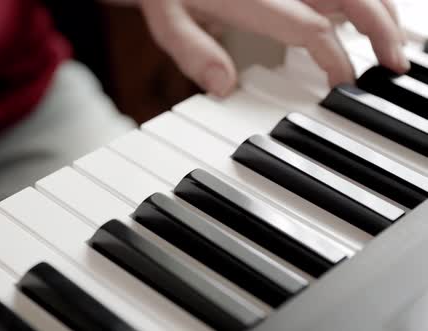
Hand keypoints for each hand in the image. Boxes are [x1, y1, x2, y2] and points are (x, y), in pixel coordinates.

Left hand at [138, 0, 408, 95]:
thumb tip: (223, 89)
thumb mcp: (168, 19)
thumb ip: (194, 53)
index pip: (309, 27)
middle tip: (396, 66)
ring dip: (381, 11)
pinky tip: (370, 17)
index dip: (334, 58)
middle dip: (381, 30)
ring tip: (392, 45)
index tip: (342, 86)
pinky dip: (364, 0)